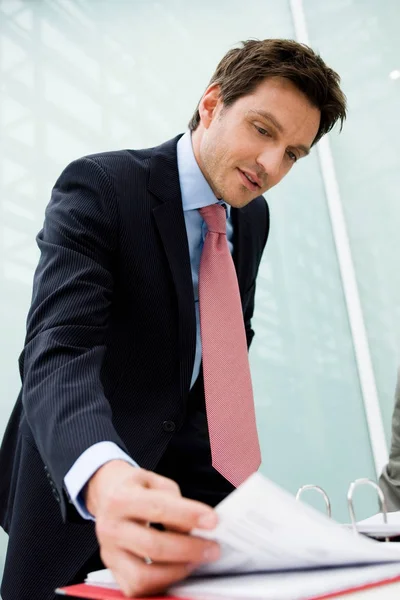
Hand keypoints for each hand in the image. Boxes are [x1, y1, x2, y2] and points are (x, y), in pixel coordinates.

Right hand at [85, 460, 219, 596]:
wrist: (107, 495)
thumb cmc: (136, 488)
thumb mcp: (155, 481)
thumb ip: (175, 501)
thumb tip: (194, 529)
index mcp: (121, 498)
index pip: (158, 508)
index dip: (188, 515)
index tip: (213, 521)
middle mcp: (111, 527)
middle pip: (153, 546)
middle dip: (189, 549)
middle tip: (213, 548)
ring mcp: (109, 552)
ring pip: (143, 575)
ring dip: (177, 571)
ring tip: (195, 561)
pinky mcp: (113, 570)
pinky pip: (137, 587)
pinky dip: (162, 583)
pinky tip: (177, 569)